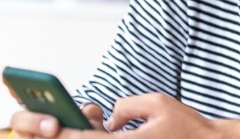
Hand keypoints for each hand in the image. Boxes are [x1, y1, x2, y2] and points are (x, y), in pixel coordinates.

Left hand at [10, 93, 220, 138]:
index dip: (61, 134)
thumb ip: (126, 106)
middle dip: (69, 138)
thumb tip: (110, 120)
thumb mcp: (157, 104)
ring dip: (87, 138)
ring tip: (87, 126)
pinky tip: (103, 130)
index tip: (51, 124)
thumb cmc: (188, 129)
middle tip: (59, 126)